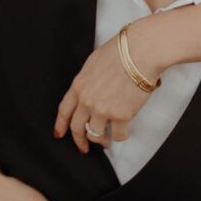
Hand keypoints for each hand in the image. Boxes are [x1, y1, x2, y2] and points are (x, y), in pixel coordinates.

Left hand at [53, 21, 164, 152]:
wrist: (140, 51)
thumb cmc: (120, 51)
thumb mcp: (93, 63)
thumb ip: (87, 81)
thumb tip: (89, 90)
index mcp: (79, 85)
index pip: (64, 110)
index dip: (60, 125)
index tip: (59, 134)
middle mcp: (87, 101)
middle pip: (77, 128)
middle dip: (79, 141)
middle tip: (83, 148)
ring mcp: (103, 110)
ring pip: (96, 135)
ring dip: (101, 140)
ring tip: (106, 140)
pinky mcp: (121, 116)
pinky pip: (118, 135)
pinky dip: (120, 136)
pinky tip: (123, 131)